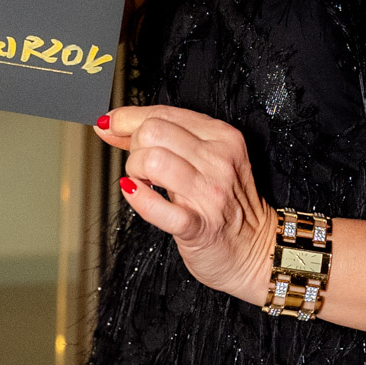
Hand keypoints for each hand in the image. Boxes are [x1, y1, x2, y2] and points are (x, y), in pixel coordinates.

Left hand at [94, 105, 275, 304]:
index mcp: (222, 137)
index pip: (163, 113)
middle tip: (141, 165)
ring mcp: (210, 194)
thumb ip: (160, 139)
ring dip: (135, 171)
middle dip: (134, 146)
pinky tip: (135, 194)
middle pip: (153, 131)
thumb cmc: (227, 206)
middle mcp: (219, 160)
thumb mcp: (204, 161)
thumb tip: (109, 123)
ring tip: (143, 182)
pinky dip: (138, 198)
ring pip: (152, 160)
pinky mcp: (199, 226)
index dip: (127, 119)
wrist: (256, 251)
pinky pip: (156, 206)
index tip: (111, 126)